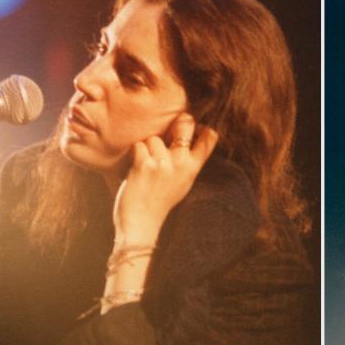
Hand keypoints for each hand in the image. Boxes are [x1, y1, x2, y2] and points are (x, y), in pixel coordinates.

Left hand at [112, 113, 218, 244]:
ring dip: (147, 148)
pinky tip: (136, 170)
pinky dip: (135, 155)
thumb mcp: (182, 183)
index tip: (196, 126)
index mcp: (192, 169)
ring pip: (154, 138)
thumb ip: (187, 163)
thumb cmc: (160, 203)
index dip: (203, 126)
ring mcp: (163, 164)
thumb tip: (190, 136)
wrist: (141, 223)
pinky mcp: (144, 165)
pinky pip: (139, 146)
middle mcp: (180, 164)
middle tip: (171, 129)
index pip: (210, 138)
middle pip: (185, 124)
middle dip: (178, 121)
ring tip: (147, 167)